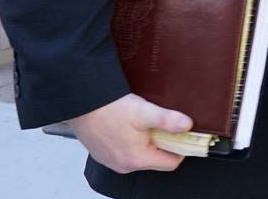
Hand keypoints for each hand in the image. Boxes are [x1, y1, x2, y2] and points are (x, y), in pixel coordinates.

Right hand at [68, 93, 193, 173]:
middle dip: (161, 142)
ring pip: (140, 154)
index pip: (172, 162)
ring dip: (145, 140)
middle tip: (157, 122)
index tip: (181, 133)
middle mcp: (124, 165)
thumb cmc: (108, 108)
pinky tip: (126, 124)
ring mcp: (112, 161)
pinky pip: (124, 151)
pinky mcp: (103, 154)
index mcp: (137, 159)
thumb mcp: (143, 111)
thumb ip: (167, 120)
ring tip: (140, 121)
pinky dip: (130, 140)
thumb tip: (187, 125)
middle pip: (156, 159)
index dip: (180, 147)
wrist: (80, 103)